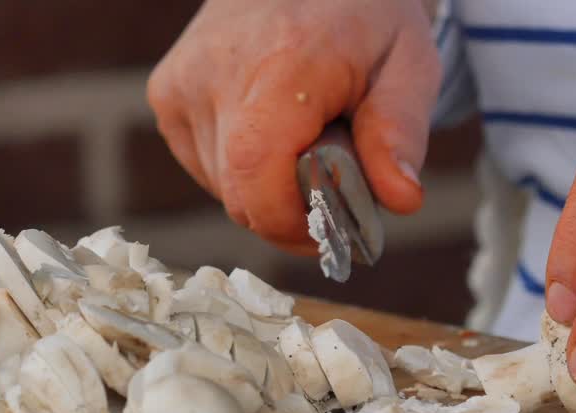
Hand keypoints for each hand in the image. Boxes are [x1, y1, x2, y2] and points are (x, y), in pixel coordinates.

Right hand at [148, 0, 440, 253]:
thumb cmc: (365, 16)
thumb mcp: (408, 65)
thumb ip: (401, 133)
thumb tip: (402, 200)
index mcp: (277, 66)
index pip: (257, 179)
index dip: (291, 224)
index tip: (333, 229)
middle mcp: (213, 74)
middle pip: (242, 197)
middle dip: (292, 208)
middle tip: (334, 173)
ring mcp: (180, 86)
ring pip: (224, 189)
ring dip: (270, 187)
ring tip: (304, 136)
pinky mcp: (166, 96)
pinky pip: (207, 168)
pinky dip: (243, 168)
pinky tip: (272, 128)